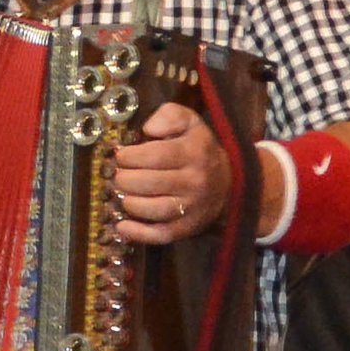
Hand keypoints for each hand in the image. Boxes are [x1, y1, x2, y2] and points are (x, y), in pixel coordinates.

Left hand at [112, 101, 232, 243]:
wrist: (230, 184)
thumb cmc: (200, 150)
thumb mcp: (191, 122)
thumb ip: (169, 115)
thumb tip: (148, 129)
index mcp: (193, 153)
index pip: (154, 156)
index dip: (129, 156)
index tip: (121, 156)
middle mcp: (194, 182)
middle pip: (149, 183)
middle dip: (124, 178)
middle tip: (119, 175)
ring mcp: (191, 208)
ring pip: (153, 210)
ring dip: (129, 202)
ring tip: (124, 194)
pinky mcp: (187, 228)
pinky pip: (160, 235)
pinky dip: (138, 233)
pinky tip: (122, 226)